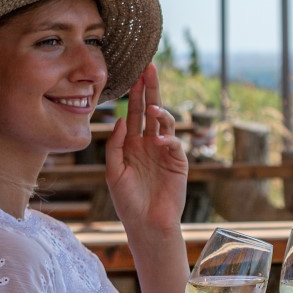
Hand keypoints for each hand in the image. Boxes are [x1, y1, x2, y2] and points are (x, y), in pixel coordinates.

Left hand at [106, 64, 187, 232]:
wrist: (146, 224)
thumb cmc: (127, 200)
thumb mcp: (113, 171)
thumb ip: (115, 145)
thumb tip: (121, 119)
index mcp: (133, 144)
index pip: (135, 113)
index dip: (135, 94)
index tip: (135, 74)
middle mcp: (150, 143)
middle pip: (152, 110)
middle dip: (151, 90)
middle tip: (150, 69)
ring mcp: (165, 151)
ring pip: (165, 123)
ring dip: (160, 112)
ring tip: (152, 108)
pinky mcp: (178, 162)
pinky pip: (173, 144)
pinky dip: (167, 139)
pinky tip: (158, 140)